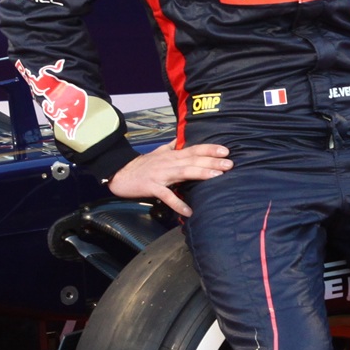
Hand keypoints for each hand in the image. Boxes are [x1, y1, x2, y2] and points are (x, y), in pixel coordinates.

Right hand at [109, 143, 231, 215]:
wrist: (120, 173)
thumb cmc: (142, 165)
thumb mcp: (159, 153)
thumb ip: (172, 146)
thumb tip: (182, 139)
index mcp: (172, 155)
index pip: (194, 149)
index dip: (209, 149)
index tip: (226, 150)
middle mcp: (169, 162)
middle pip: (193, 160)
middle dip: (212, 161)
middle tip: (229, 164)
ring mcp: (161, 174)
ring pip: (184, 172)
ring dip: (201, 174)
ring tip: (217, 176)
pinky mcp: (152, 187)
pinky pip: (167, 196)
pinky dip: (178, 203)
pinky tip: (188, 211)